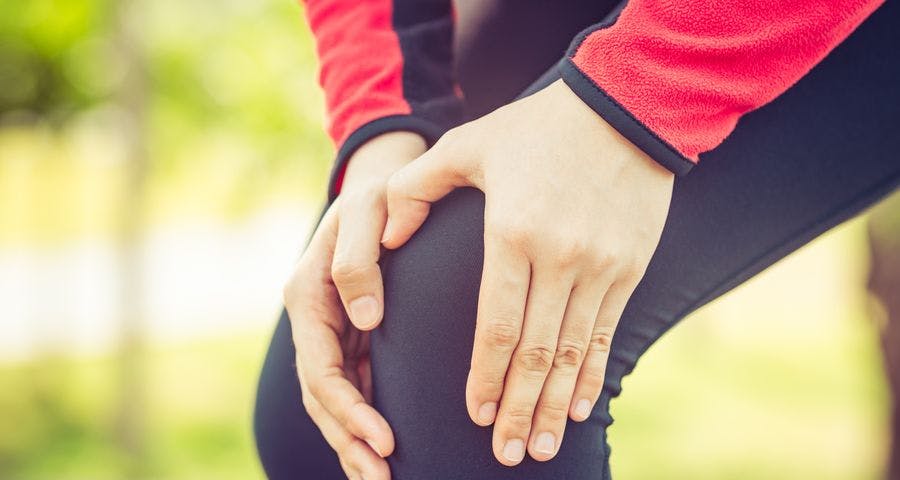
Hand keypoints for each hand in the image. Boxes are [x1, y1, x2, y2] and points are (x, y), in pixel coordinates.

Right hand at [283, 131, 425, 478]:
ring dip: (353, 442)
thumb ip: (358, 260)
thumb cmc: (376, 195)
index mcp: (308, 296)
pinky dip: (362, 421)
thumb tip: (366, 319)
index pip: (321, 367)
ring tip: (382, 479)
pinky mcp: (351, 337)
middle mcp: (314, 321)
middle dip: (350, 439)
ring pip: (333, 399)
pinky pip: (352, 386)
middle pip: (322, 395)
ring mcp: (329, 332)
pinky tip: (384, 450)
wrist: (380, 186)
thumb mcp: (366, 212)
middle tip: (383, 477)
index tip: (383, 438)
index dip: (349, 407)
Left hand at [382, 80, 673, 465]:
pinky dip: (595, 375)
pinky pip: (608, 333)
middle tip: (507, 455)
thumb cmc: (537, 128)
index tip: (475, 415)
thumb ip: (416, 188)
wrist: (625, 108)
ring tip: (543, 448)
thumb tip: (387, 236)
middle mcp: (559, 258)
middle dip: (519, 410)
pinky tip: (585, 408)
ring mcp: (600, 267)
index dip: (484, 377)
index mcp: (513, 233)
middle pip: (535, 352)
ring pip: (574, 353)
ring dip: (557, 406)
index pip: (495, 325)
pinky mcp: (629, 268)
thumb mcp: (468, 145)